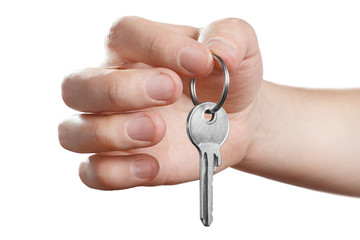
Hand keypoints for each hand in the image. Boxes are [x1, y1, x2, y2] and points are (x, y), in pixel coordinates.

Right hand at [58, 16, 262, 189]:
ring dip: (110, 134)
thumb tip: (219, 51)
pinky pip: (92, 173)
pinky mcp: (121, 162)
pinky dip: (116, 173)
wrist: (234, 120)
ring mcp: (112, 127)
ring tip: (158, 131)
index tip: (201, 61)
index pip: (124, 34)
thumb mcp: (240, 48)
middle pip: (76, 85)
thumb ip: (231, 36)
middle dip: (118, 90)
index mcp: (136, 48)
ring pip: (72, 132)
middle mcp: (113, 85)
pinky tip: (153, 166)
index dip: (157, 44)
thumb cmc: (227, 80)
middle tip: (170, 91)